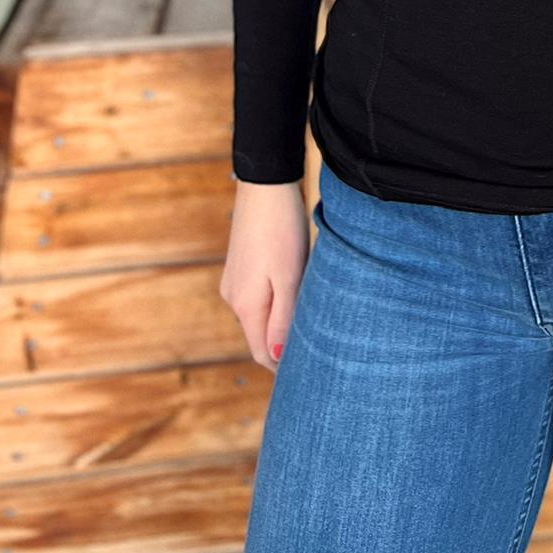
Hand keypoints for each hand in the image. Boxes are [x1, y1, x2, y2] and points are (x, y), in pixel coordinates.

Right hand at [220, 178, 310, 368]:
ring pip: (260, 315)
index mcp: (245, 305)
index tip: (312, 368)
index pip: (262, 353)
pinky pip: (258, 296)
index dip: (285, 366)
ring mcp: (235, 280)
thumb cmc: (281, 229)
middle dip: (285, 345)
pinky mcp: (240, 266)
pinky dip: (276, 301)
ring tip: (312, 315)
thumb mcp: (289, 276)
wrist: (266, 184)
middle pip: (260, 336)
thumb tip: (278, 359)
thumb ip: (283, 319)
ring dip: (281, 320)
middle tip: (318, 346)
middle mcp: (234, 298)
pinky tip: (296, 288)